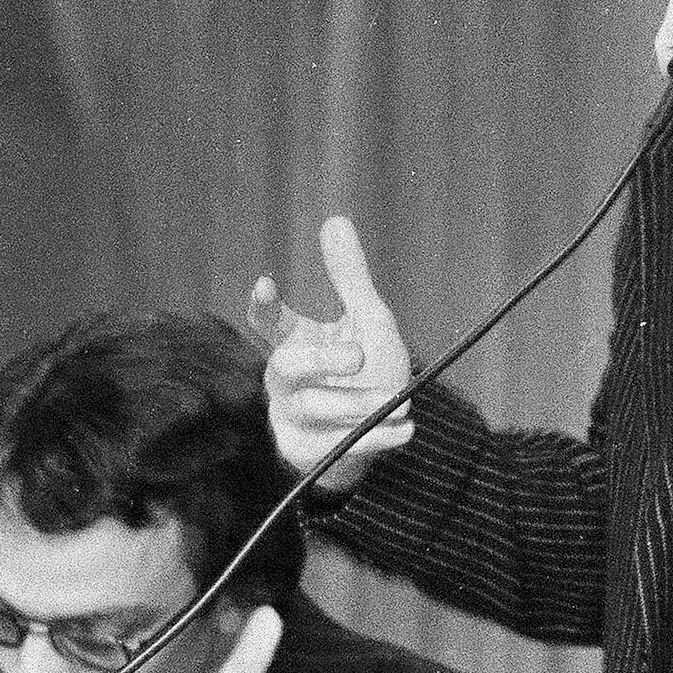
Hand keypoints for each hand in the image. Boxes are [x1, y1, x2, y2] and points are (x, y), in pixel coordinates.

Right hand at [248, 216, 413, 490]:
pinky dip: (376, 439)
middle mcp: (288, 381)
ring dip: (357, 404)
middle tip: (359, 356)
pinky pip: (338, 448)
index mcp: (296, 343)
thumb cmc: (366, 368)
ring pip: (312, 409)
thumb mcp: (366, 318)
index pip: (270, 324)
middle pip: (286, 367)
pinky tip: (408, 430)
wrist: (371, 431)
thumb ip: (349, 277)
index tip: (268, 284)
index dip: (264, 306)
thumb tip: (335, 219)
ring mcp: (297, 419)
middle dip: (321, 360)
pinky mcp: (314, 453)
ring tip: (399, 400)